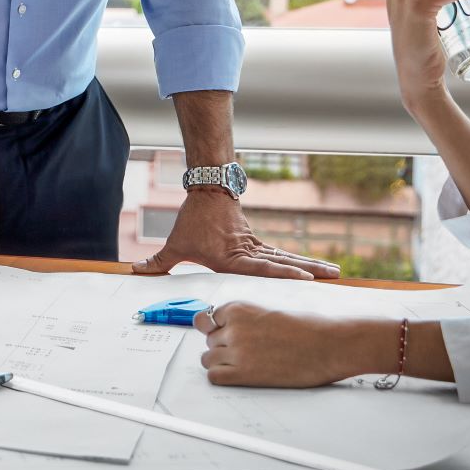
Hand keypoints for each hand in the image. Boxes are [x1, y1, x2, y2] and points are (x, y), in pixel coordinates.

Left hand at [133, 189, 339, 279]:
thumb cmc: (192, 220)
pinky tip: (315, 270)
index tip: (303, 278)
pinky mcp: (258, 244)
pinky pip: (282, 255)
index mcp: (231, 258)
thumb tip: (134, 271)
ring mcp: (256, 247)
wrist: (208, 191)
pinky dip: (300, 263)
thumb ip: (157, 262)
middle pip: (283, 263)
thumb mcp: (174, 243)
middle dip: (308, 271)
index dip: (282, 273)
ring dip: (311, 266)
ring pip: (287, 258)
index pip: (261, 267)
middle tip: (334, 277)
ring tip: (335, 273)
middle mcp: (248, 253)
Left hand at [193, 303, 361, 386]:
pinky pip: (214, 376)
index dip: (216, 329)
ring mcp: (237, 351)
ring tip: (244, 363)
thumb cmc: (306, 327)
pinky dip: (222, 377)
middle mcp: (233, 328)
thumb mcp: (267, 311)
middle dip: (222, 346)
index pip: (206, 320)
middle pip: (208, 340)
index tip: (226, 334)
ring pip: (208, 359)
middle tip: (245, 350)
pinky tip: (240, 375)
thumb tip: (222, 328)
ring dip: (221, 362)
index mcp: (238, 308)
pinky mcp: (244, 374)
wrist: (328, 344)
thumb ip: (243, 318)